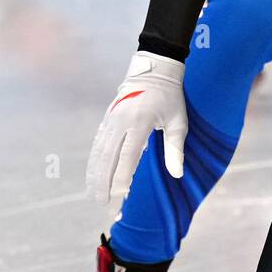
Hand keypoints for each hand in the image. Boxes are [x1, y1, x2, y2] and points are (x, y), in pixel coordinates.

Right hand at [86, 51, 187, 201]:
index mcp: (139, 121)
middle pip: (107, 156)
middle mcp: (121, 120)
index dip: (123, 175)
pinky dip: (94, 160)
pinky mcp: (108, 118)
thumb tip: (177, 174)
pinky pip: (98, 142)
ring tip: (93, 194)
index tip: (120, 194)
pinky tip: (93, 174)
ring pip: (99, 151)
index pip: (128, 154)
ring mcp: (111, 118)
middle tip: (102, 202)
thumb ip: (176, 148)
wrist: (154, 68)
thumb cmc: (170, 97)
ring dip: (95, 174)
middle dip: (103, 181)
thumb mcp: (178, 120)